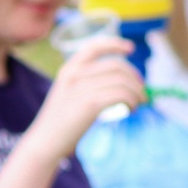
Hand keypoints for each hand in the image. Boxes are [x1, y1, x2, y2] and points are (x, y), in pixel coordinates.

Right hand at [30, 38, 143, 154]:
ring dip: (136, 92)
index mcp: (69, 69)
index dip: (115, 44)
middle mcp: (74, 74)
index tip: (131, 48)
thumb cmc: (62, 122)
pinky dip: (132, 100)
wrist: (45, 142)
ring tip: (137, 103)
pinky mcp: (89, 102)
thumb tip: (124, 82)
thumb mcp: (71, 95)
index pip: (94, 46)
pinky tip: (131, 109)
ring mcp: (81, 87)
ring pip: (122, 81)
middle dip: (134, 77)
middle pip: (117, 66)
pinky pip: (121, 94)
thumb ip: (90, 84)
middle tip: (142, 91)